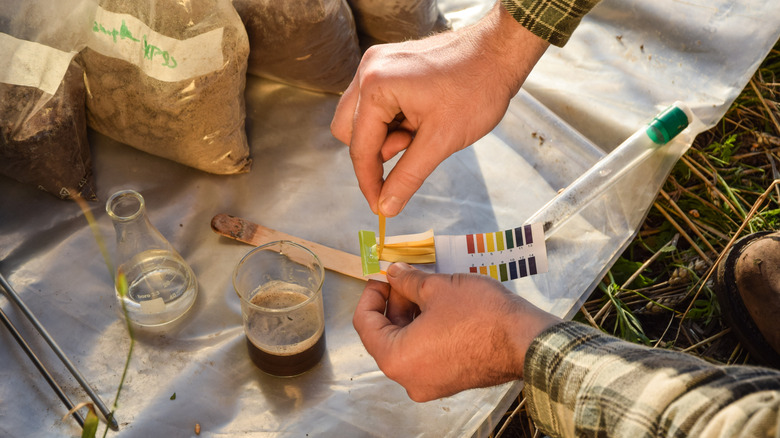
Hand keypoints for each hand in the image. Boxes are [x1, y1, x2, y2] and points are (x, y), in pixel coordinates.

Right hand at [331, 2, 548, 215]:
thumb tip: (385, 207)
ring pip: (364, 118)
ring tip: (422, 131)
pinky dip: (395, 120)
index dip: (369, 181)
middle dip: (377, 150)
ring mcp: (378, 64)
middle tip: (411, 149)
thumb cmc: (476, 89)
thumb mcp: (441, 141)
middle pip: (350, 130)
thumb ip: (407, 177)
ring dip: (387, 135)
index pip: (359, 146)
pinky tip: (422, 119)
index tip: (380, 206)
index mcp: (376, 86)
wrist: (500, 52)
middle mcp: (368, 70)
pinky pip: (378, 103)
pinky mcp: (390, 66)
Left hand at [353, 263, 559, 401]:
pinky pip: (426, 353)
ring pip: (407, 344)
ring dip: (411, 314)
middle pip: (386, 335)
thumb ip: (407, 281)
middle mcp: (409, 379)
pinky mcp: (450, 381)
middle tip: (407, 277)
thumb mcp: (436, 287)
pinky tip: (439, 306)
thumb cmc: (480, 316)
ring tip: (426, 287)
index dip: (371, 294)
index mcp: (396, 358)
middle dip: (394, 303)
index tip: (382, 277)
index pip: (364, 324)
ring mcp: (430, 383)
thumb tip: (394, 273)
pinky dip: (426, 330)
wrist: (525, 340)